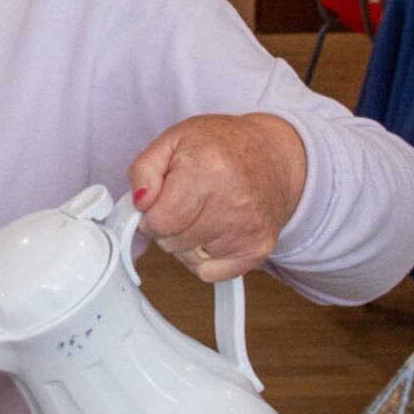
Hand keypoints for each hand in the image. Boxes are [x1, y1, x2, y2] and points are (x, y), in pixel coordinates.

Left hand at [126, 112, 308, 281]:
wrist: (274, 155)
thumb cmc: (222, 146)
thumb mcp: (173, 140)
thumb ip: (143, 171)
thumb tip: (139, 204)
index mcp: (207, 170)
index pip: (159, 222)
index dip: (150, 215)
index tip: (158, 202)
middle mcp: (232, 203)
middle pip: (171, 243)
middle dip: (167, 227)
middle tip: (184, 203)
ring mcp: (248, 229)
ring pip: (188, 259)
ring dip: (185, 241)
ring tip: (202, 212)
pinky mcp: (258, 249)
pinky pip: (210, 273)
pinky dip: (205, 258)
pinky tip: (215, 231)